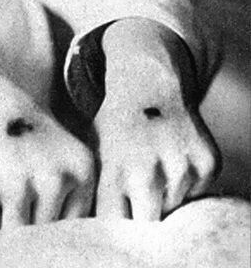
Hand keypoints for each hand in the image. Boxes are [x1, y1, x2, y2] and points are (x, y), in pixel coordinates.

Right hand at [0, 39, 94, 229]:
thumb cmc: (21, 133)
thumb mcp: (60, 154)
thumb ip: (71, 198)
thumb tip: (68, 252)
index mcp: (82, 168)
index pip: (76, 225)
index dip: (53, 217)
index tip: (38, 199)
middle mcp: (55, 179)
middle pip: (47, 232)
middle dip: (28, 217)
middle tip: (15, 185)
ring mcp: (17, 186)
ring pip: (17, 235)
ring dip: (5, 218)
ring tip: (0, 182)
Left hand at [94, 19, 219, 220]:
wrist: (148, 81)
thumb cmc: (117, 122)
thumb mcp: (96, 149)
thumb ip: (101, 190)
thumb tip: (103, 223)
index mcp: (113, 166)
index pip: (116, 221)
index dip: (116, 217)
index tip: (116, 203)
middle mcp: (146, 168)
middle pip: (148, 222)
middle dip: (142, 211)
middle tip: (136, 184)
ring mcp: (180, 165)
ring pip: (174, 206)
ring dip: (165, 194)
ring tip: (153, 161)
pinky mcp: (207, 161)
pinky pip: (197, 192)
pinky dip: (187, 181)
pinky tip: (173, 154)